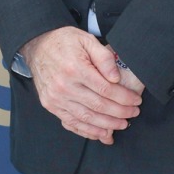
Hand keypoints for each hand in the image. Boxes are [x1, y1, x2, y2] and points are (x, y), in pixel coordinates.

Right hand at [21, 28, 141, 143]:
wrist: (38, 45)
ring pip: (86, 118)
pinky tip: (101, 134)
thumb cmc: (65, 42)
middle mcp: (64, 86)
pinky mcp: (50, 104)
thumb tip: (116, 78)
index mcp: (75, 68)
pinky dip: (87, 131)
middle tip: (133, 114)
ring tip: (122, 125)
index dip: (124, 98)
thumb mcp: (87, 40)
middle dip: (120, 113)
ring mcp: (55, 98)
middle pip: (98, 106)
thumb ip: (104, 57)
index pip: (106, 90)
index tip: (136, 101)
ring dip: (107, 126)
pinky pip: (71, 122)